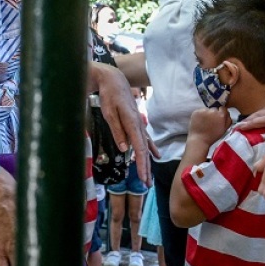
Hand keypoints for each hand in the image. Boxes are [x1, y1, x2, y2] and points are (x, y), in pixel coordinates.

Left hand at [89, 61, 159, 185]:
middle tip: (146, 186)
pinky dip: (150, 149)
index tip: (142, 177)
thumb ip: (117, 131)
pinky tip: (156, 157)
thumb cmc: (109, 95)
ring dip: (147, 162)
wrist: (114, 80)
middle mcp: (138, 125)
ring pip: (145, 147)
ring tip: (148, 177)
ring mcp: (139, 124)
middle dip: (145, 169)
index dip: (141, 164)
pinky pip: (145, 139)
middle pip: (144, 151)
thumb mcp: (109, 112)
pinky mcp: (137, 122)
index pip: (139, 148)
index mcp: (132, 123)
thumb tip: (124, 149)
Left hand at [186, 107, 230, 147]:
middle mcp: (213, 111)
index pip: (223, 108)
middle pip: (214, 109)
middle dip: (213, 113)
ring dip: (206, 113)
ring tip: (204, 122)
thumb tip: (228, 113)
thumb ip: (228, 120)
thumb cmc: (213, 136)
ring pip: (207, 110)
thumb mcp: (224, 129)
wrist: (199, 139)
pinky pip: (200, 111)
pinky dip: (200, 115)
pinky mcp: (196, 111)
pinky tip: (199, 121)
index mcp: (221, 115)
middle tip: (210, 121)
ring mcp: (204, 111)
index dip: (221, 113)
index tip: (218, 118)